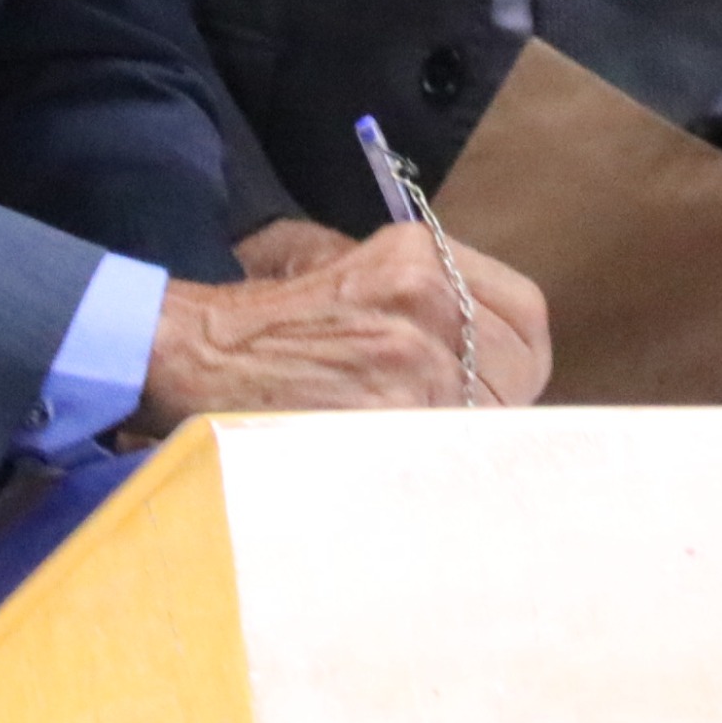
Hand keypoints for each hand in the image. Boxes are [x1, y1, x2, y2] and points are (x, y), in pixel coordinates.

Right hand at [137, 221, 551, 425]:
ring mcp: (413, 363)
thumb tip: (474, 328)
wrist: (195, 352)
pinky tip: (400, 464)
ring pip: (490, 418)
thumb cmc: (264, 316)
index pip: (526, 315)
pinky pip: (446, 452)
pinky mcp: (389, 418)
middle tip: (454, 418)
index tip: (493, 379)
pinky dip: (432, 464)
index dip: (514, 356)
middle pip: (520, 372)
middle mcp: (430, 302)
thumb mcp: (335, 257)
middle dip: (495, 401)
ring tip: (419, 441)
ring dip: (465, 437)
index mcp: (421, 257)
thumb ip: (412, 280)